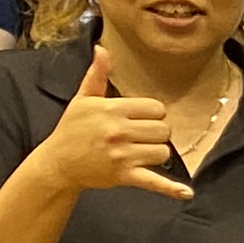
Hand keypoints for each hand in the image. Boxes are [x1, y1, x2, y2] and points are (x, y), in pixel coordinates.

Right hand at [27, 50, 192, 201]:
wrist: (58, 162)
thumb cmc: (72, 129)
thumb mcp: (83, 99)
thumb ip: (97, 75)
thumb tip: (102, 49)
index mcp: (111, 109)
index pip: (155, 108)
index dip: (152, 114)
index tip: (140, 119)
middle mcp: (118, 130)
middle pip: (163, 130)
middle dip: (157, 133)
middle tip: (141, 136)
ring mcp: (122, 154)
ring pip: (162, 152)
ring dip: (156, 153)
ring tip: (139, 152)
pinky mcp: (123, 175)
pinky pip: (153, 181)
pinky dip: (170, 189)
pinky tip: (186, 193)